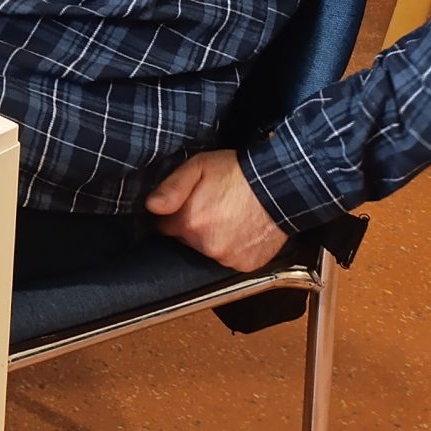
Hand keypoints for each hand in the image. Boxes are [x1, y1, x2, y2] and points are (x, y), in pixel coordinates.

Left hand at [145, 150, 287, 268]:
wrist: (279, 186)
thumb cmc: (236, 173)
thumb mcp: (197, 167)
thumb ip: (170, 188)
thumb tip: (150, 207)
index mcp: (188, 223)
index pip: (165, 228)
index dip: (173, 216)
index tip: (183, 207)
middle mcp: (206, 246)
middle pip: (186, 240)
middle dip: (193, 226)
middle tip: (211, 208)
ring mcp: (227, 258)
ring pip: (208, 250)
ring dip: (213, 238)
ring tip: (229, 217)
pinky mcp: (246, 264)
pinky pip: (231, 258)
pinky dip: (234, 247)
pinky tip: (242, 230)